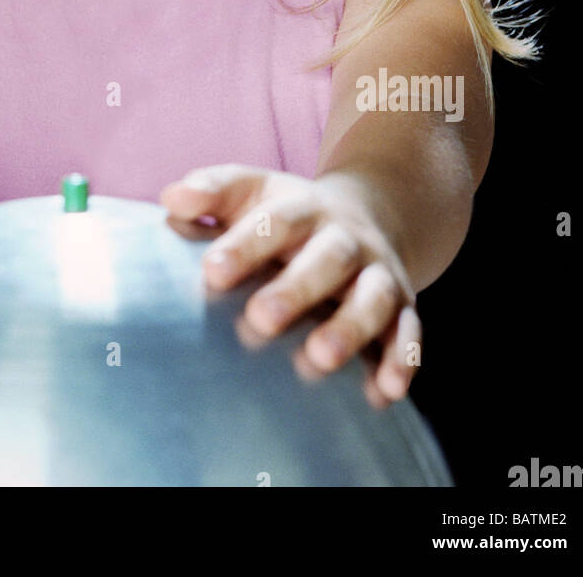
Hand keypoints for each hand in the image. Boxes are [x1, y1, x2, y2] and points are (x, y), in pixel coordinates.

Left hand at [160, 164, 420, 407]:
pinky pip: (409, 332)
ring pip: (374, 296)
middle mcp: (346, 238)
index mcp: (303, 208)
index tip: (211, 271)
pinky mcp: (403, 308)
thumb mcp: (250, 190)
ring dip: (351, 327)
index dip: (244, 245)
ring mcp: (378, 272)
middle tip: (260, 318)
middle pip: (328, 257)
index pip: (275, 221)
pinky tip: (384, 391)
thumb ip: (212, 191)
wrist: (368, 213)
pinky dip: (402, 359)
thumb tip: (173, 198)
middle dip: (297, 288)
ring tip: (320, 357)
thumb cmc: (286, 214)